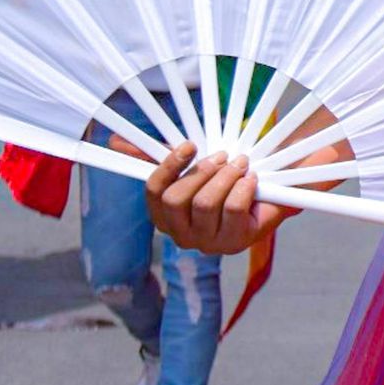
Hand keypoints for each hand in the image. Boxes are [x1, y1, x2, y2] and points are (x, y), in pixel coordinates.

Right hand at [119, 138, 281, 254]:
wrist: (269, 194)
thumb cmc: (223, 179)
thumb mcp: (190, 164)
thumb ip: (154, 154)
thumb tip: (114, 141)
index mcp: (164, 215)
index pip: (154, 191)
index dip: (169, 165)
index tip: (189, 144)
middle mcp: (181, 234)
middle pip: (176, 200)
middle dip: (201, 172)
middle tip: (222, 155)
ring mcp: (207, 243)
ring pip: (205, 204)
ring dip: (225, 176)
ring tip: (240, 164)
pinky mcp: (235, 242)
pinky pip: (232, 210)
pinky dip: (243, 188)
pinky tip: (251, 179)